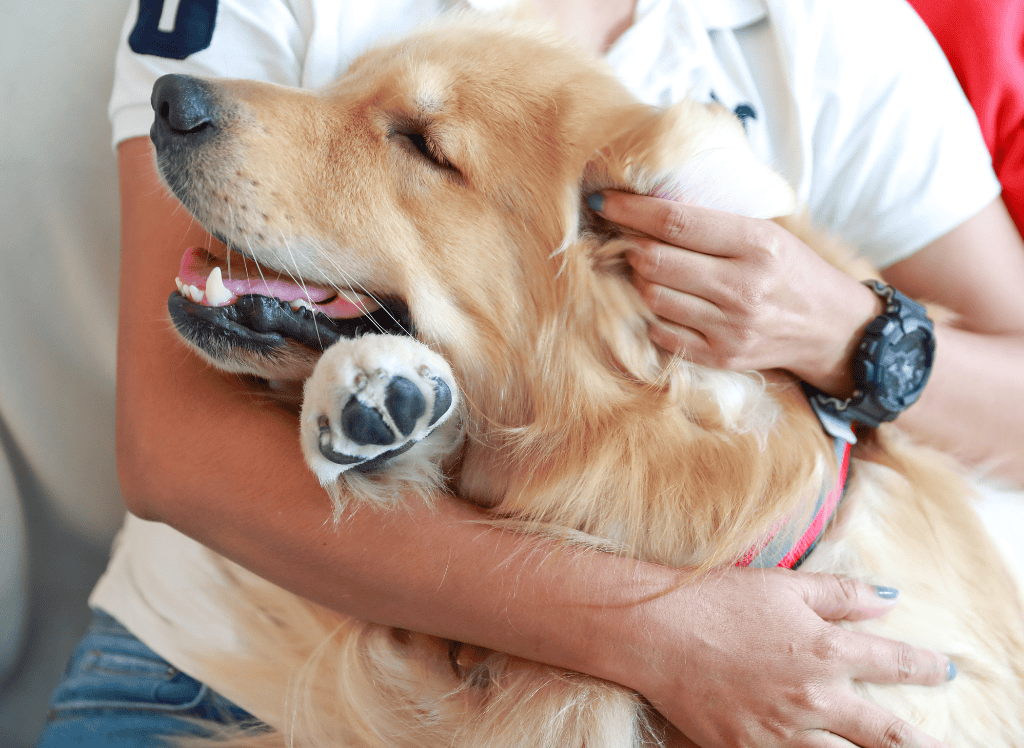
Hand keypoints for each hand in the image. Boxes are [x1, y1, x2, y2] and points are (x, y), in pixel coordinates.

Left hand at [591, 191, 880, 395]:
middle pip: (655, 261)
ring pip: (653, 297)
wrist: (833, 329)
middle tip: (621, 238)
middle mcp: (743, 286)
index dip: (630, 209)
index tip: (603, 200)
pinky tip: (662, 301)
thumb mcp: (767, 233)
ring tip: (644, 270)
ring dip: (638, 280)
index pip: (676, 221)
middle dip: (628, 246)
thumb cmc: (792, 271)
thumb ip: (714, 221)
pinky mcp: (721, 357)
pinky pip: (662, 333)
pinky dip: (653, 314)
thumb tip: (649, 203)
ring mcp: (730, 327)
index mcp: (756, 244)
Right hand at [627, 567, 952, 747]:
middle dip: (918, 741)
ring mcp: (781, 733)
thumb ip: (841, 595)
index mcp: (826, 651)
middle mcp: (813, 699)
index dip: (926, 667)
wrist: (653, 631)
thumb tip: (889, 599)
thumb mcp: (783, 585)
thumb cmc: (716, 599)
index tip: (943, 670)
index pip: (895, 664)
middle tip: (937, 745)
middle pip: (885, 734)